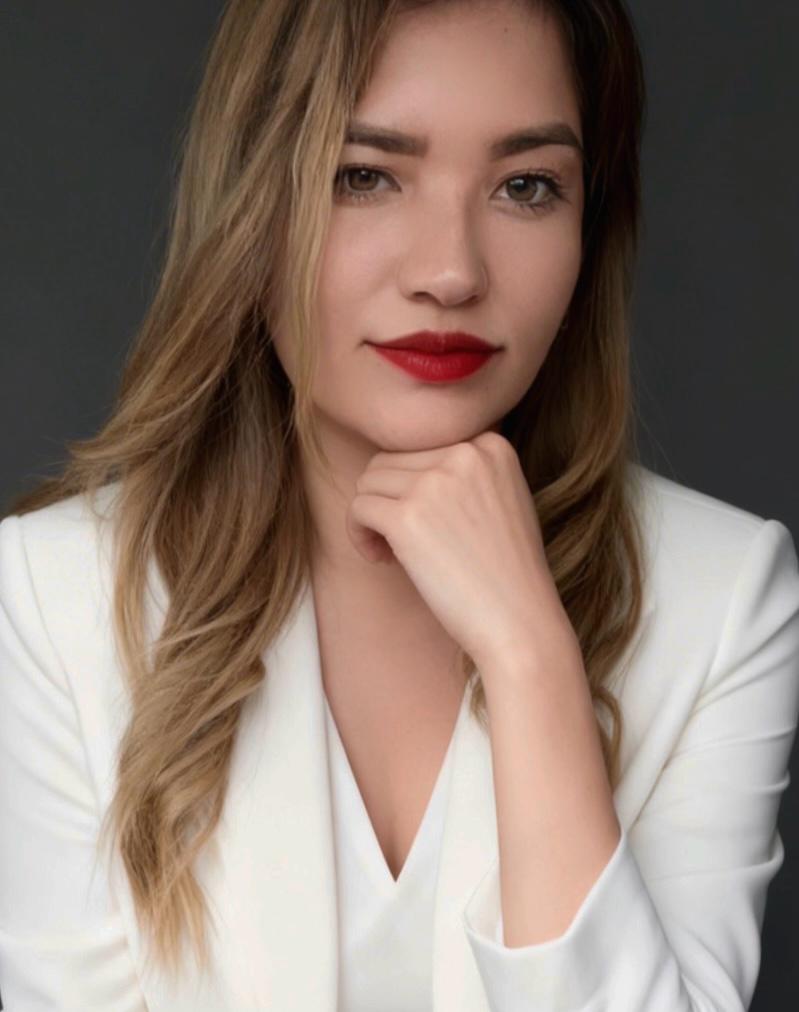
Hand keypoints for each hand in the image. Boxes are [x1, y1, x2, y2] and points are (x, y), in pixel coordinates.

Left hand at [346, 431, 582, 680]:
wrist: (520, 622)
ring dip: (370, 518)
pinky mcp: (408, 517)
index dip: (412, 487)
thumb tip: (398, 469)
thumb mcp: (502, 499)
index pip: (421, 447)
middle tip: (400, 543)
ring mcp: (435, 483)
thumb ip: (462, 473)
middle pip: (388, 461)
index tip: (426, 525)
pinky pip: (357, 509)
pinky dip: (359, 535)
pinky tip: (382, 559)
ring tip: (392, 553)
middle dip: (386, 500)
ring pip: (368, 482)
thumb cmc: (507, 573)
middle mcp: (465, 454)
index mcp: (491, 445)